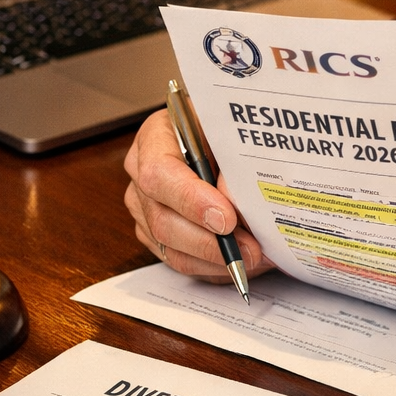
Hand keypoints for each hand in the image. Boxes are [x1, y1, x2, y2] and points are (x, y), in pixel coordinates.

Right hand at [123, 109, 275, 281]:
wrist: (220, 134)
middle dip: (211, 242)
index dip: (191, 201)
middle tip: (250, 248)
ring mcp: (145, 209)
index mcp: (154, 139)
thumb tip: (234, 201)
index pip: (158, 174)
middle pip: (162, 220)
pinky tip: (243, 261)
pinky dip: (214, 267)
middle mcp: (141, 175)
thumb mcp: (230, 130)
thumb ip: (230, 159)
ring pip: (172, 248)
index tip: (226, 218)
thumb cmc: (225, 128)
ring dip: (216, 259)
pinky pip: (181, 261)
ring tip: (254, 257)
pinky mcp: (156, 235)